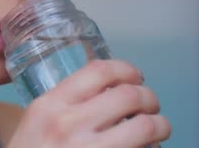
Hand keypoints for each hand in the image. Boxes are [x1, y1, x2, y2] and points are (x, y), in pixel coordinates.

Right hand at [7, 60, 170, 147]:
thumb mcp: (37, 121)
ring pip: (146, 126)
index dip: (127, 69)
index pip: (99, 71)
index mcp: (50, 105)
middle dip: (149, 98)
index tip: (135, 77)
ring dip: (161, 125)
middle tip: (150, 106)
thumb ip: (66, 103)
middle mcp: (68, 125)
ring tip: (158, 128)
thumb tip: (110, 87)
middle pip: (129, 95)